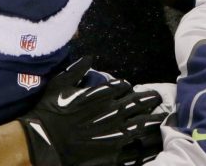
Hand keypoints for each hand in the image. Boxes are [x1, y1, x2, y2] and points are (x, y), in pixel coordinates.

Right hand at [19, 57, 165, 165]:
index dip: (127, 86)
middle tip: (157, 98)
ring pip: (141, 123)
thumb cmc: (51, 110)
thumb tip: (89, 57)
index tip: (128, 88)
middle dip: (149, 99)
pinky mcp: (114, 149)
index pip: (124, 86)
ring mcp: (116, 131)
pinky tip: (149, 142)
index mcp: (102, 94)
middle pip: (138, 102)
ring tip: (158, 117)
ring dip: (151, 118)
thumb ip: (77, 69)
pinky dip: (144, 143)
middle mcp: (113, 111)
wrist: (46, 139)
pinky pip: (135, 146)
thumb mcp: (60, 83)